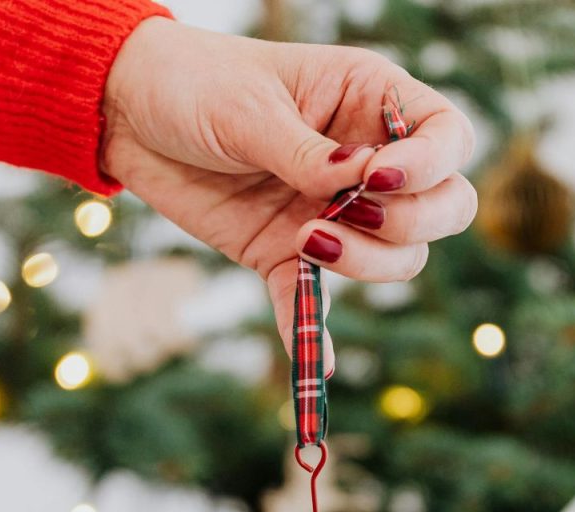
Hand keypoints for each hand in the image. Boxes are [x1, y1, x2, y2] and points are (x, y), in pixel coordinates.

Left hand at [102, 18, 476, 361]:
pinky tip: (320, 367)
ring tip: (306, 239)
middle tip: (352, 213)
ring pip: (397, 260)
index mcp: (371, 101)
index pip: (447, 139)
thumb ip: (307, 152)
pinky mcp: (287, 253)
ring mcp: (333, 212)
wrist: (128, 112)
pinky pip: (312, 302)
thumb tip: (360, 183)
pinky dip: (313, 334)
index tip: (378, 179)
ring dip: (366, 264)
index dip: (431, 165)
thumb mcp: (250, 108)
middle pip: (444, 208)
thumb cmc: (194, 82)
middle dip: (411, 224)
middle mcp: (367, 163)